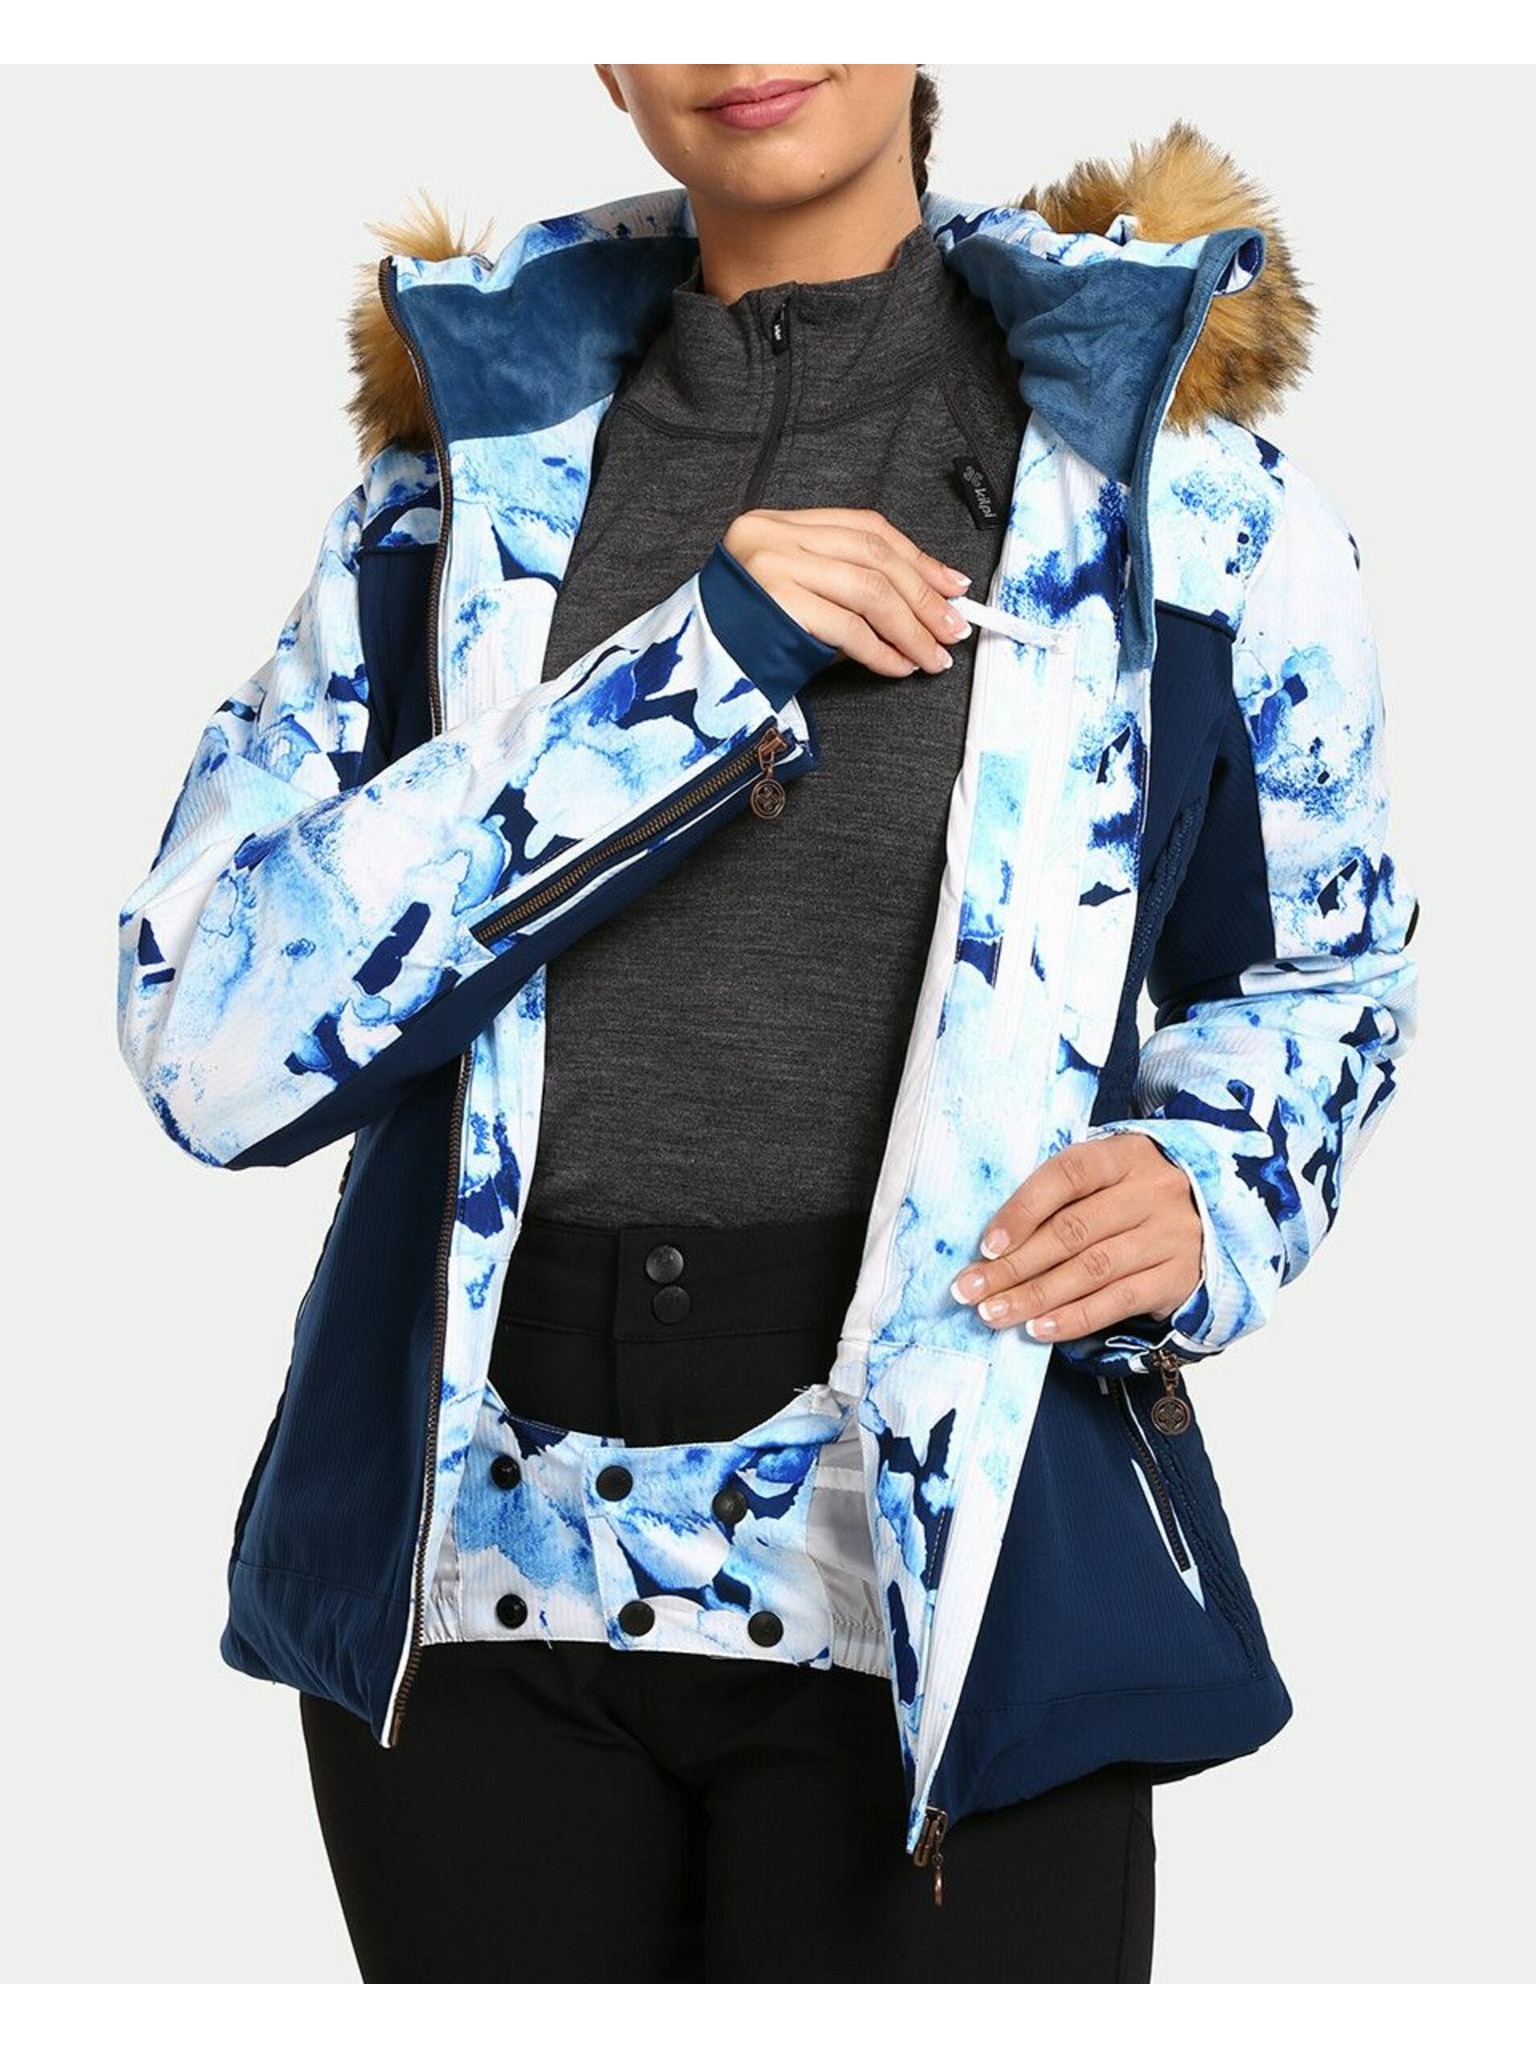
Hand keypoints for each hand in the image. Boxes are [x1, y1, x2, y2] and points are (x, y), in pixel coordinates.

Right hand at [722, 507, 973, 677]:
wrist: (688, 671)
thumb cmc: (746, 638)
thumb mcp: (798, 595)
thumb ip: (848, 586)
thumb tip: (926, 606)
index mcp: (780, 524)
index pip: (866, 529)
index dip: (916, 558)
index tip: (951, 585)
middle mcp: (774, 536)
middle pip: (874, 556)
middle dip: (923, 597)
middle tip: (953, 628)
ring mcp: (772, 567)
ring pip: (869, 590)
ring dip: (911, 628)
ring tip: (932, 656)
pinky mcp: (775, 605)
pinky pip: (848, 627)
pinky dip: (881, 651)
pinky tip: (897, 666)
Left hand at [948, 1134, 1203, 1341]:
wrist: (1213, 1214)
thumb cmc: (1133, 1195)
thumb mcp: (1106, 1175)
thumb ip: (1060, 1196)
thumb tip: (993, 1244)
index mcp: (1124, 1155)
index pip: (1067, 1176)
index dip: (1022, 1210)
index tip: (986, 1246)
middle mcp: (1151, 1192)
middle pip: (1072, 1231)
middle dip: (1013, 1266)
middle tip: (971, 1291)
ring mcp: (1169, 1235)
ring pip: (1091, 1270)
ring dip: (1036, 1297)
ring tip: (995, 1314)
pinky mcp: (1178, 1277)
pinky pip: (1119, 1302)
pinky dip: (1075, 1318)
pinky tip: (1040, 1329)